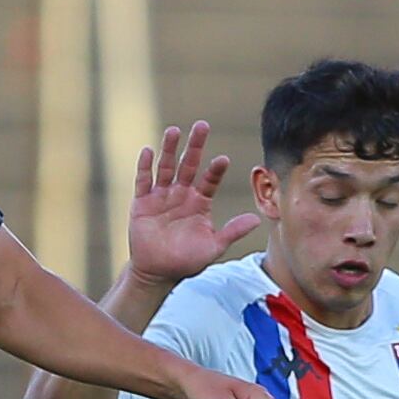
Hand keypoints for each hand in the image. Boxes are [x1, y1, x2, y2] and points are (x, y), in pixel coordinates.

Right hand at [125, 121, 262, 289]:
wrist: (158, 272)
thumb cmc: (187, 260)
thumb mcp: (213, 247)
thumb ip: (232, 231)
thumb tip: (256, 220)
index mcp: (199, 202)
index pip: (209, 180)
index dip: (215, 170)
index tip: (222, 159)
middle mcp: (181, 193)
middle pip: (188, 165)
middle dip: (195, 146)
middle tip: (202, 125)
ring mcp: (161, 196)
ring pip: (166, 167)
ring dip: (169, 149)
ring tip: (174, 130)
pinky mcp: (142, 202)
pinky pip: (143, 181)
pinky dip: (145, 166)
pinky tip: (148, 151)